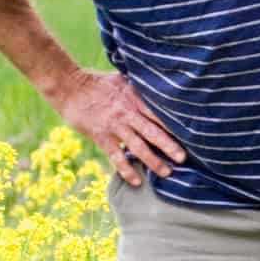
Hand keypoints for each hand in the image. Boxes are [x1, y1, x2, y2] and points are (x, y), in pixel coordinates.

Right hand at [50, 68, 185, 185]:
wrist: (69, 86)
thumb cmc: (97, 82)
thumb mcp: (122, 79)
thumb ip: (139, 88)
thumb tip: (159, 88)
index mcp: (134, 98)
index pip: (158, 114)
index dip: (174, 125)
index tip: (190, 136)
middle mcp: (127, 113)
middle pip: (152, 131)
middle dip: (169, 145)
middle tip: (183, 159)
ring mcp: (114, 126)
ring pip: (138, 146)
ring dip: (153, 161)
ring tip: (167, 173)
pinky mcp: (101, 136)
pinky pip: (116, 156)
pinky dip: (126, 170)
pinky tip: (136, 181)